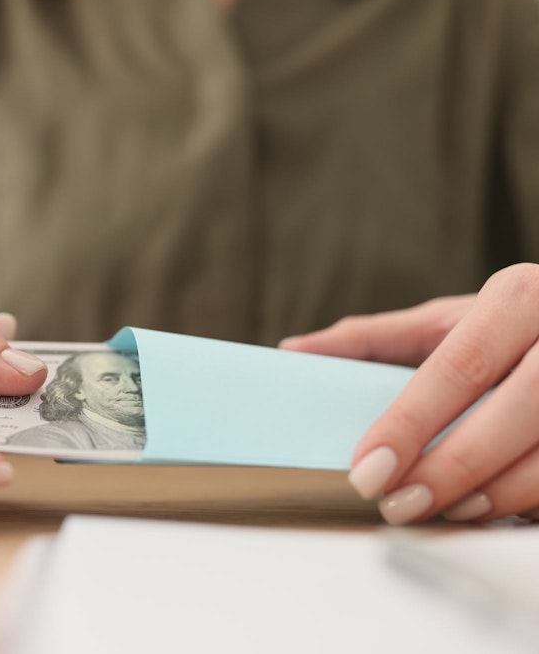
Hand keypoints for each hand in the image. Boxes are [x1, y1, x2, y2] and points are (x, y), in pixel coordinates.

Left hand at [280, 263, 538, 523]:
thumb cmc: (511, 327)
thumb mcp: (449, 320)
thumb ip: (372, 339)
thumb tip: (292, 351)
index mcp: (519, 297)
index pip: (458, 367)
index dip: (410, 424)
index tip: (365, 469)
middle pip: (513, 411)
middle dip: (449, 468)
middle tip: (396, 504)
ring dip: (497, 493)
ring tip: (445, 510)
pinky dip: (533, 500)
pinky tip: (495, 511)